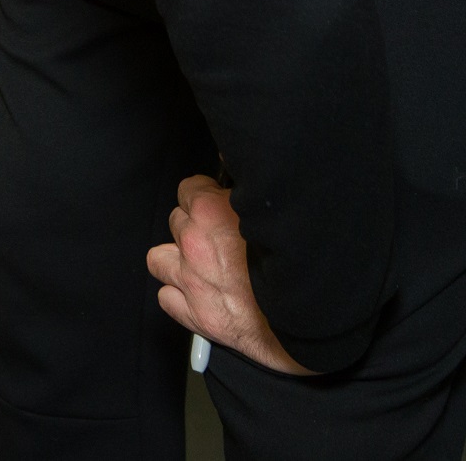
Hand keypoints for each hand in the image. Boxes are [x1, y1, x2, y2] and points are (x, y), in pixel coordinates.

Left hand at [147, 174, 314, 374]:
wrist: (313, 317)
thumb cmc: (301, 267)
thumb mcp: (277, 209)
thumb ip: (248, 187)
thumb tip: (233, 156)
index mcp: (211, 212)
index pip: (189, 189)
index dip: (205, 196)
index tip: (216, 204)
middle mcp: (194, 244)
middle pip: (176, 222)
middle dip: (194, 228)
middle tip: (219, 239)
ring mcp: (191, 280)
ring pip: (159, 259)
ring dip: (177, 261)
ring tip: (202, 266)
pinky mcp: (195, 314)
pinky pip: (167, 298)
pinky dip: (181, 297)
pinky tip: (201, 295)